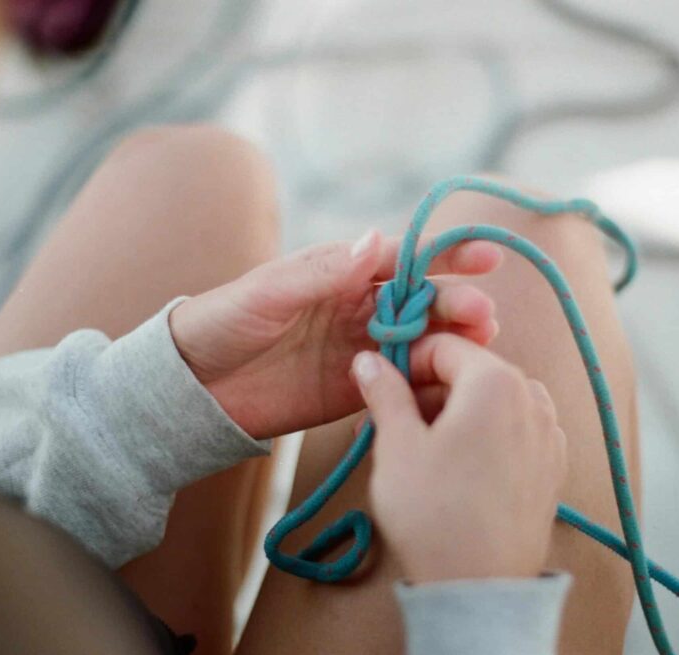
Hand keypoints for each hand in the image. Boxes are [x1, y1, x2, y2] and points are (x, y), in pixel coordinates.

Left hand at [169, 231, 501, 438]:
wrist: (192, 388)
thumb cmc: (222, 323)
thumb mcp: (267, 293)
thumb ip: (320, 273)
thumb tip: (374, 241)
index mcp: (341, 271)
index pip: (403, 258)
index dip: (445, 255)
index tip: (486, 255)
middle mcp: (358, 306)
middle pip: (421, 301)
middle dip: (455, 304)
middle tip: (483, 317)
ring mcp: (360, 348)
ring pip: (419, 341)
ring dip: (451, 343)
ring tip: (480, 349)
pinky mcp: (355, 389)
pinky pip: (400, 383)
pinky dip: (427, 383)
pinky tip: (452, 388)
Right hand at [353, 334, 567, 582]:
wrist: (480, 588)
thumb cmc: (434, 513)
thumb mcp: (397, 446)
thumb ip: (385, 392)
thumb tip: (369, 360)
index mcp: (497, 382)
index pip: (445, 346)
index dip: (406, 360)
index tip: (380, 384)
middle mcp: (534, 399)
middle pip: (471, 373)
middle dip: (426, 392)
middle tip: (386, 423)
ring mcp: (549, 435)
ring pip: (491, 403)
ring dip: (452, 414)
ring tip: (415, 448)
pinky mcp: (552, 468)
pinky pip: (512, 432)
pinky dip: (481, 436)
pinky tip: (453, 468)